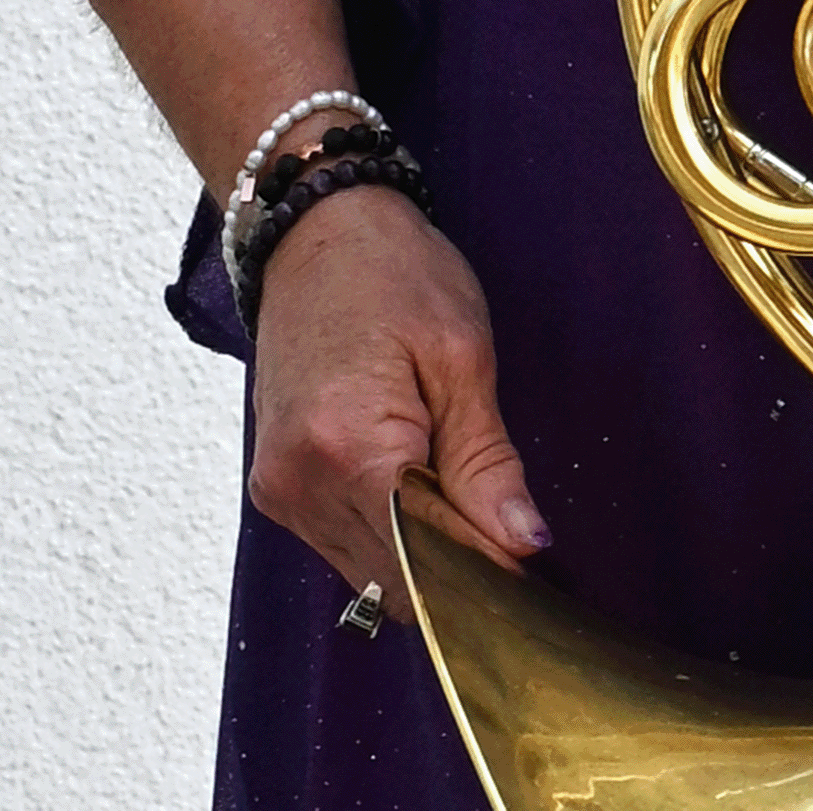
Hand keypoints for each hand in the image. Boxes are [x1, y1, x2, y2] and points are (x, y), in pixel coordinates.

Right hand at [246, 186, 548, 621]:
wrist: (316, 232)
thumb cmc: (393, 274)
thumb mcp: (462, 355)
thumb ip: (487, 464)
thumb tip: (523, 548)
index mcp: (347, 450)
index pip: (427, 563)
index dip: (487, 574)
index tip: (535, 570)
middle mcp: (300, 486)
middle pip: (398, 580)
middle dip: (459, 565)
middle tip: (510, 521)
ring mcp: (281, 493)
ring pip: (371, 574)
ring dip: (423, 551)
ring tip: (460, 482)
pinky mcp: (277, 489)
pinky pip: (344, 546)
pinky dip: (389, 532)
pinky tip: (417, 479)